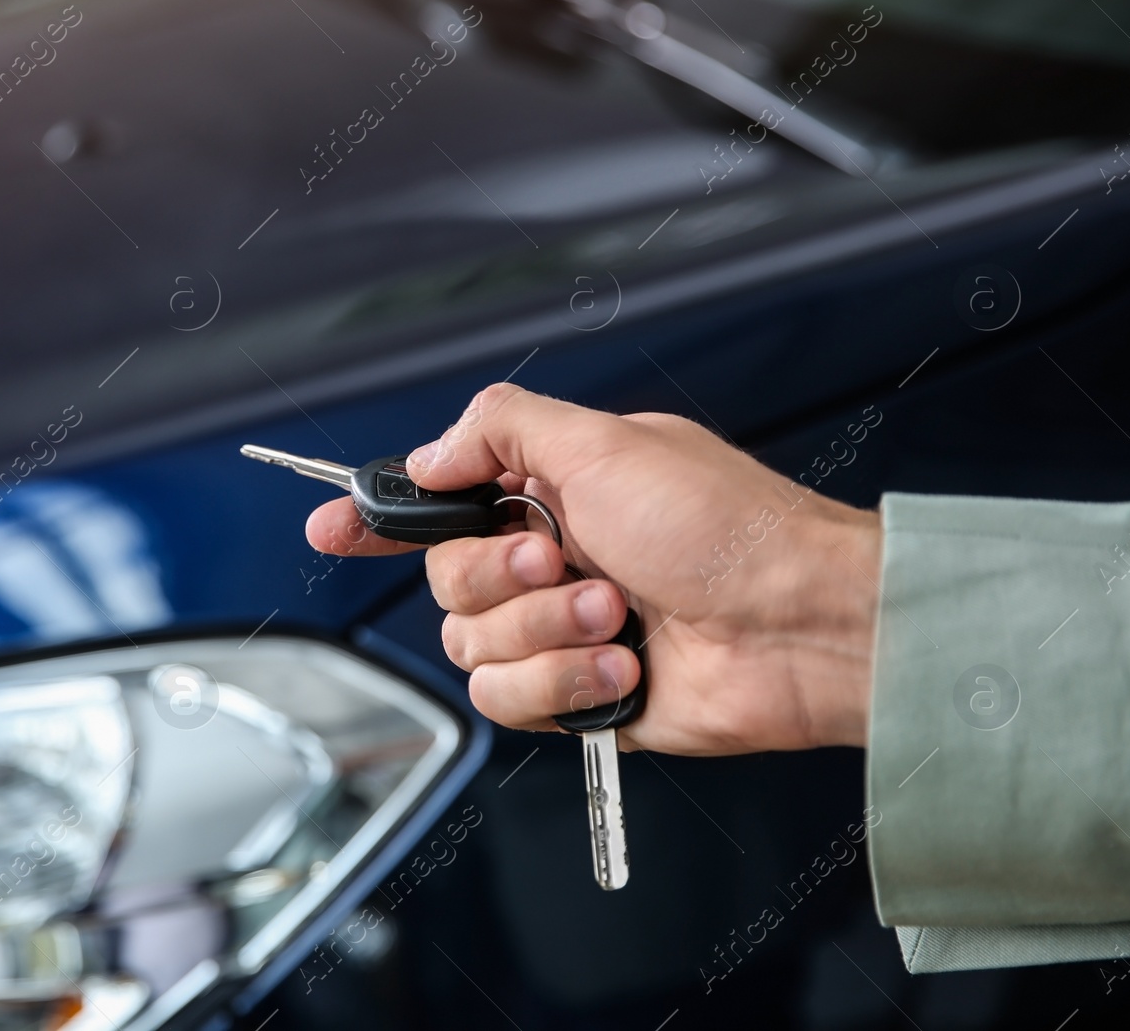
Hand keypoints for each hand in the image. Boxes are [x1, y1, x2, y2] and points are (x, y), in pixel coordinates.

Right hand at [306, 384, 881, 753]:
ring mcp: (562, 632)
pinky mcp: (578, 697)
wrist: (799, 627)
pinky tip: (623, 668)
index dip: (378, 516)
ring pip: (472, 648)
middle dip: (502, 578)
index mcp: (550, 492)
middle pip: (444, 583)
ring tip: (616, 616)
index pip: (438, 502)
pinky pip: (511, 700)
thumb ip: (500, 430)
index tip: (330, 524)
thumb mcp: (605, 443)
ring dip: (544, 633)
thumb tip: (429, 455)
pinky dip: (564, 684)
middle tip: (567, 560)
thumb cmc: (728, 527)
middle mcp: (549, 561)